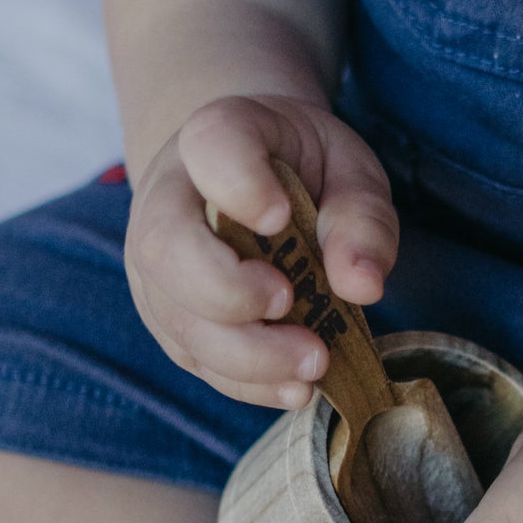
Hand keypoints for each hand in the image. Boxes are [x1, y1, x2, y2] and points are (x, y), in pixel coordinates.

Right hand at [125, 94, 397, 407]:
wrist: (249, 179)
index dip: (240, 184)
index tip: (281, 215)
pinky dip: (247, 382)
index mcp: (216, 136)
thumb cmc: (302, 169)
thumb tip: (363, 285)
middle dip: (229, 291)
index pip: (211, 146)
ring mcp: (158, 265)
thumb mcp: (348, 170)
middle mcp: (168, 200)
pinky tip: (295, 386)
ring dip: (246, 355)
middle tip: (290, 301)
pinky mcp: (171, 318)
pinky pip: (196, 357)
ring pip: (176, 316)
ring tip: (313, 362)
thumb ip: (362, 217)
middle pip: (168, 249)